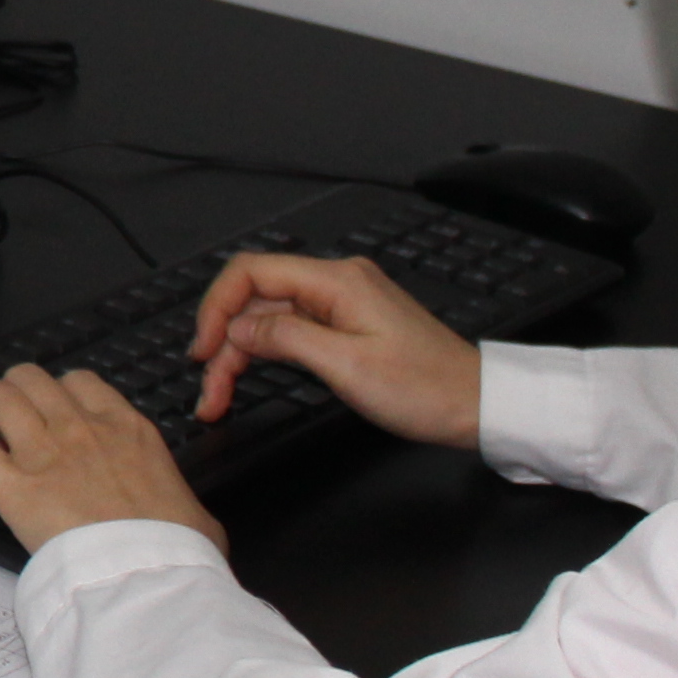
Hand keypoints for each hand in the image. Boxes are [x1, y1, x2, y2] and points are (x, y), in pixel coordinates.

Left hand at [0, 365, 226, 554]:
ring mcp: (43, 452)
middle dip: (12, 396)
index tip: (49, 417)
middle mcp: (80, 429)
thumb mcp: (199, 521)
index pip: (78, 383)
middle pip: (29, 379)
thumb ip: (188, 510)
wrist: (151, 575)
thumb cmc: (175, 553)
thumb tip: (197, 528)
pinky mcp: (10, 484)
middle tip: (7, 428)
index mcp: (126, 430)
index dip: (55, 396)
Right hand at [188, 251, 480, 447]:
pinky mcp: (348, 323)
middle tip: (209, 390)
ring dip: (240, 354)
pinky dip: (266, 353)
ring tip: (221, 395)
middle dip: (224, 341)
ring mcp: (343, 302)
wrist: (475, 405)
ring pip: (270, 318)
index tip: (202, 349)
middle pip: (256, 298)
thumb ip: (286, 338)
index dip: (217, 308)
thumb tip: (239, 328)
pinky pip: (292, 329)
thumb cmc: (426, 388)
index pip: (251, 272)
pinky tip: (252, 375)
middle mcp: (338, 282)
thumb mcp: (347, 367)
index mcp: (337, 282)